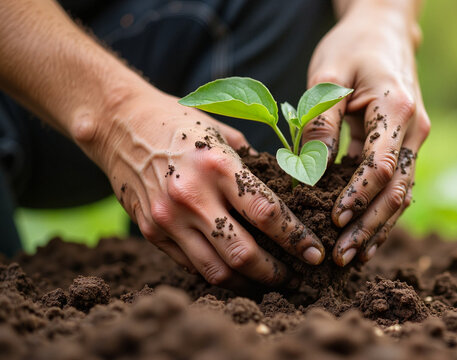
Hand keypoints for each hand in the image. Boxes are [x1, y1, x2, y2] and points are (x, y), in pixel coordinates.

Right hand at [83, 90, 324, 287]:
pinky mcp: (151, 232)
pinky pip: (191, 266)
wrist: (120, 124)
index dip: (296, 239)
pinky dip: (220, 274)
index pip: (267, 214)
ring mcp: (167, 219)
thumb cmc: (179, 123)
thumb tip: (287, 196)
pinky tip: (238, 274)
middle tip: (299, 276)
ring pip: (217, 270)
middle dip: (278, 273)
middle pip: (243, 254)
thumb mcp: (222, 133)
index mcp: (217, 165)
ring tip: (272, 283)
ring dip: (250, 283)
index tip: (315, 253)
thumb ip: (252, 167)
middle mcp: (191, 196)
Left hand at [303, 1, 429, 265]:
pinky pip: (397, 187)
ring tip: (352, 259)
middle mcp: (414, 131)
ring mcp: (414, 141)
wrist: (383, 30)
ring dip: (377, 229)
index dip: (358, 198)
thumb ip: (320, 122)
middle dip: (369, 227)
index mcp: (396, 110)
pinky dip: (381, 215)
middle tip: (340, 258)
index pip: (381, 167)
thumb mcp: (328, 76)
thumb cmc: (352, 48)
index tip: (333, 220)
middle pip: (397, 191)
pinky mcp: (405, 147)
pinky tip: (365, 238)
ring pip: (402, 196)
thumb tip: (310, 172)